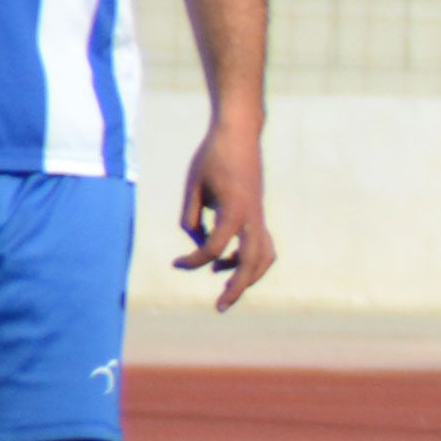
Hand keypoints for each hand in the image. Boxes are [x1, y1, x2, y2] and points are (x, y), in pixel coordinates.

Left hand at [176, 117, 274, 310]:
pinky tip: (226, 261)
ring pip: (265, 257)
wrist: (240, 133)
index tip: (175, 264)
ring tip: (226, 288)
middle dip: (237, 288)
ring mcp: (260, 216)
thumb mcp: (192, 186)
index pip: (214, 248)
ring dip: (248, 276)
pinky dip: (250, 260)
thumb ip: (191, 219)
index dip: (193, 261)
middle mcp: (252, 217)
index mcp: (234, 210)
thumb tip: (198, 243)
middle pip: (252, 263)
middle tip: (220, 307)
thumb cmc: (212, 156)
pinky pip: (263, 245)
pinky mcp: (259, 214)